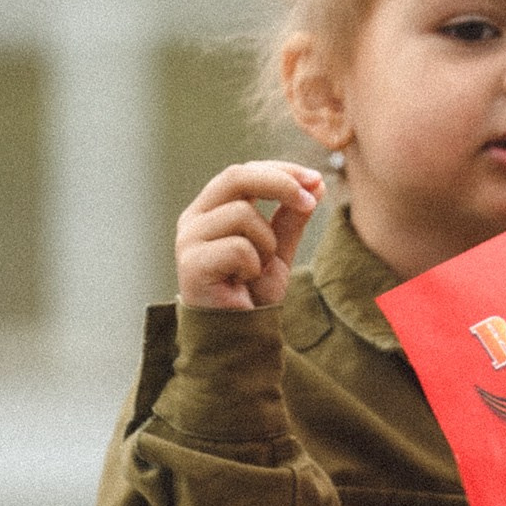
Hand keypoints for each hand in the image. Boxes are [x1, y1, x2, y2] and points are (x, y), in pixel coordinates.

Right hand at [176, 161, 324, 311]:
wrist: (239, 335)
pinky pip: (239, 248)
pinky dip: (253, 267)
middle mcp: (194, 218)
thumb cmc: (252, 293)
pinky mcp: (191, 264)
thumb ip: (292, 216)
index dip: (282, 171)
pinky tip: (242, 284)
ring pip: (243, 216)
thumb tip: (316, 183)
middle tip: (310, 201)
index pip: (245, 172)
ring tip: (257, 270)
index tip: (316, 179)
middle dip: (280, 183)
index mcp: (212, 208)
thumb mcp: (280, 247)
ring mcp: (189, 240)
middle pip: (237, 176)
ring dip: (267, 244)